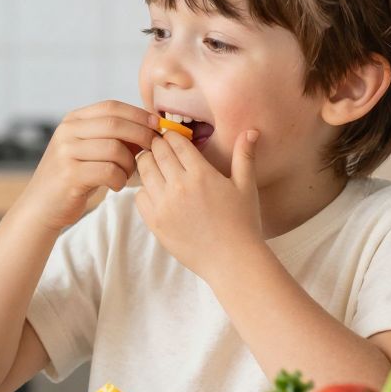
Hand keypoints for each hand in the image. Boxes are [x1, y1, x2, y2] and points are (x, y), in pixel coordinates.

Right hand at [16, 101, 160, 233]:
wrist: (41, 205)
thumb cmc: (74, 177)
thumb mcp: (89, 150)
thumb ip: (114, 136)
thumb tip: (151, 127)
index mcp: (72, 120)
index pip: (111, 107)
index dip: (138, 114)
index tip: (157, 125)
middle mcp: (66, 132)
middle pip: (115, 124)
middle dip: (142, 135)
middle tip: (154, 148)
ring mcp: (66, 152)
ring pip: (115, 148)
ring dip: (130, 163)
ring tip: (127, 174)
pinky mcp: (70, 175)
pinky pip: (109, 171)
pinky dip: (120, 179)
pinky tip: (116, 185)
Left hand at [133, 127, 265, 279]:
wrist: (232, 260)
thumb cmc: (243, 223)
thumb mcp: (246, 186)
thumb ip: (244, 156)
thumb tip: (251, 130)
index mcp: (201, 174)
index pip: (175, 142)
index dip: (172, 136)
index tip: (173, 137)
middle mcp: (179, 186)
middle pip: (156, 152)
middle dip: (157, 146)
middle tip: (160, 147)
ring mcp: (164, 205)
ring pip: (143, 171)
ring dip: (147, 164)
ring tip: (155, 166)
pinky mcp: (154, 222)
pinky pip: (138, 196)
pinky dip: (144, 189)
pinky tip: (156, 191)